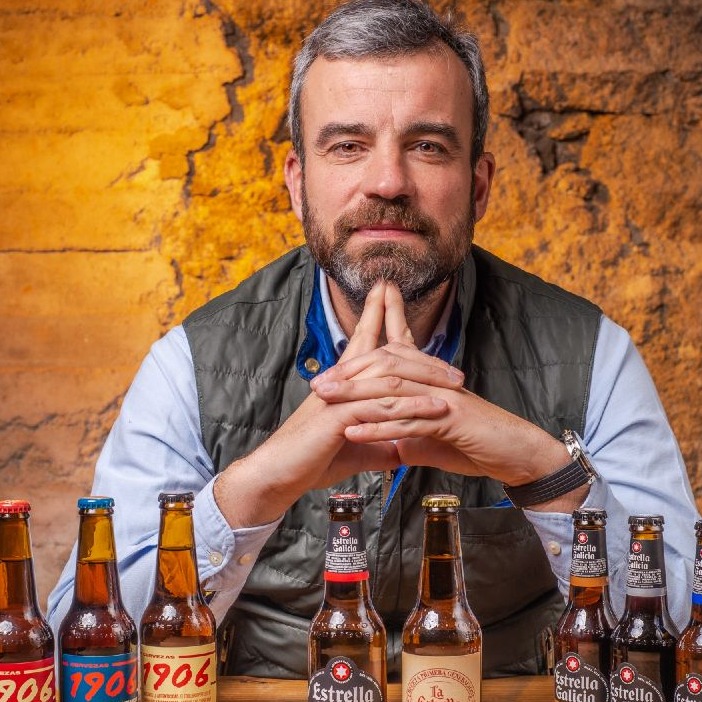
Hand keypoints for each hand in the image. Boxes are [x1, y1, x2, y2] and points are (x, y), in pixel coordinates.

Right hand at [213, 282, 454, 527]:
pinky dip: (413, 407)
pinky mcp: (340, 416)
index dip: (375, 314)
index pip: (362, 341)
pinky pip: (384, 407)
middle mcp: (343, 382)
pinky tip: (437, 408)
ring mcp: (342, 397)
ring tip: (456, 381)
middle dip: (413, 337)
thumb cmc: (312, 460)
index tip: (386, 293)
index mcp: (345, 384)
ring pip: (390, 377)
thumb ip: (378, 443)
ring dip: (426, 377)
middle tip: (437, 333)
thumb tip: (400, 448)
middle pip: (384, 350)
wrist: (279, 474)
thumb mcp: (355, 449)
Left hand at [313, 285, 582, 510]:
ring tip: (325, 400)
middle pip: (384, 367)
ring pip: (391, 389)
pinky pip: (408, 421)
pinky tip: (354, 431)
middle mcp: (432, 382)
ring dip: (354, 395)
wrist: (518, 453)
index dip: (358, 364)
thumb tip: (391, 445)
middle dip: (348, 373)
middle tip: (317, 383)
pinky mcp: (450, 419)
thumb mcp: (436, 440)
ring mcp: (441, 397)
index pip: (390, 361)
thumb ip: (412, 436)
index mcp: (428, 382)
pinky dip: (378, 427)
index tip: (328, 374)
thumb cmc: (477, 444)